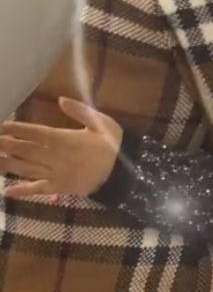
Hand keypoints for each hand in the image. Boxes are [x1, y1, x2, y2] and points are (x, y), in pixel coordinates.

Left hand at [0, 98, 122, 199]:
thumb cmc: (111, 144)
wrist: (122, 172)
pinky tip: (6, 191)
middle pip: (27, 150)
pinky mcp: (59, 188)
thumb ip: (81, 111)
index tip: (2, 125)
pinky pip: (38, 190)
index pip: (37, 133)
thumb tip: (61, 99)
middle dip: (7, 145)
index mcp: (67, 140)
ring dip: (8, 165)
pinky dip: (22, 191)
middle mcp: (57, 158)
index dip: (18, 129)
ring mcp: (56, 174)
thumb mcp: (102, 122)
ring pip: (28, 169)